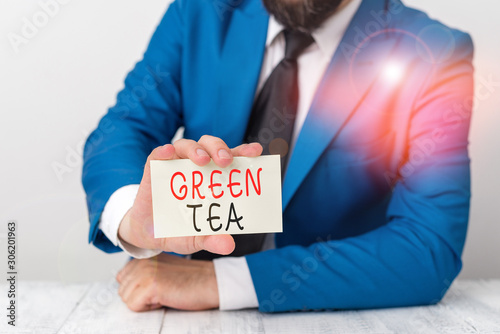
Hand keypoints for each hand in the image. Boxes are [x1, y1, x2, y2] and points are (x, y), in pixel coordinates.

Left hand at [116, 253, 218, 311]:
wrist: (211, 282)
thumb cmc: (191, 280)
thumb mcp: (164, 271)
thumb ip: (145, 274)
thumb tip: (127, 285)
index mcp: (145, 257)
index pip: (122, 280)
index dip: (139, 290)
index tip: (159, 287)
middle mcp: (143, 261)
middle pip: (122, 291)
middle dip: (141, 298)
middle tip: (164, 291)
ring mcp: (145, 271)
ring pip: (127, 299)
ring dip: (146, 303)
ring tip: (166, 293)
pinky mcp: (150, 284)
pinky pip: (135, 306)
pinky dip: (150, 308)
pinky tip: (166, 297)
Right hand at [118, 135, 262, 254]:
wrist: (149, 235)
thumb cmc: (179, 229)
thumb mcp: (196, 238)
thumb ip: (211, 239)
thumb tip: (229, 245)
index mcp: (213, 178)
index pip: (231, 158)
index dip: (244, 152)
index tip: (256, 151)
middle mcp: (195, 167)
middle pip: (210, 146)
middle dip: (220, 148)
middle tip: (225, 161)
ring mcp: (174, 166)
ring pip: (186, 146)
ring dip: (195, 149)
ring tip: (202, 160)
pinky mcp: (153, 170)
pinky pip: (157, 155)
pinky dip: (163, 151)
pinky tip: (168, 152)